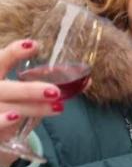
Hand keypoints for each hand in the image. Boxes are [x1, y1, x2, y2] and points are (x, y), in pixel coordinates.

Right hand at [0, 39, 62, 166]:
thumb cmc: (13, 104)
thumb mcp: (27, 93)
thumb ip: (50, 86)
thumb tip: (87, 80)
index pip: (0, 60)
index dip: (14, 52)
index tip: (34, 45)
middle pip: (4, 88)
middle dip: (29, 90)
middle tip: (56, 92)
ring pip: (6, 107)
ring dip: (31, 108)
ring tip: (56, 108)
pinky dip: (3, 121)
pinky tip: (16, 118)